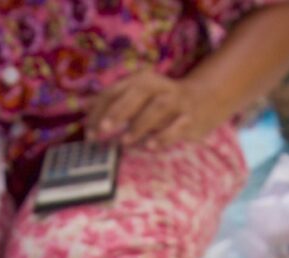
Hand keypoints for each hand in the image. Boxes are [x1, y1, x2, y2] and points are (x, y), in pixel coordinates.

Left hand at [85, 70, 221, 147]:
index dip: (100, 109)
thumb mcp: (137, 95)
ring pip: (157, 108)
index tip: (89, 129)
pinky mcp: (189, 118)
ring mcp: (176, 102)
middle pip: (137, 94)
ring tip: (124, 141)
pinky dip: (163, 136)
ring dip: (140, 124)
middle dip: (118, 111)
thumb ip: (112, 100)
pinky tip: (150, 146)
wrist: (205, 99)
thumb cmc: (161, 100)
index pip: (116, 91)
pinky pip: (177, 127)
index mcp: (142, 80)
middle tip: (103, 129)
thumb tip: (83, 106)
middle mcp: (159, 87)